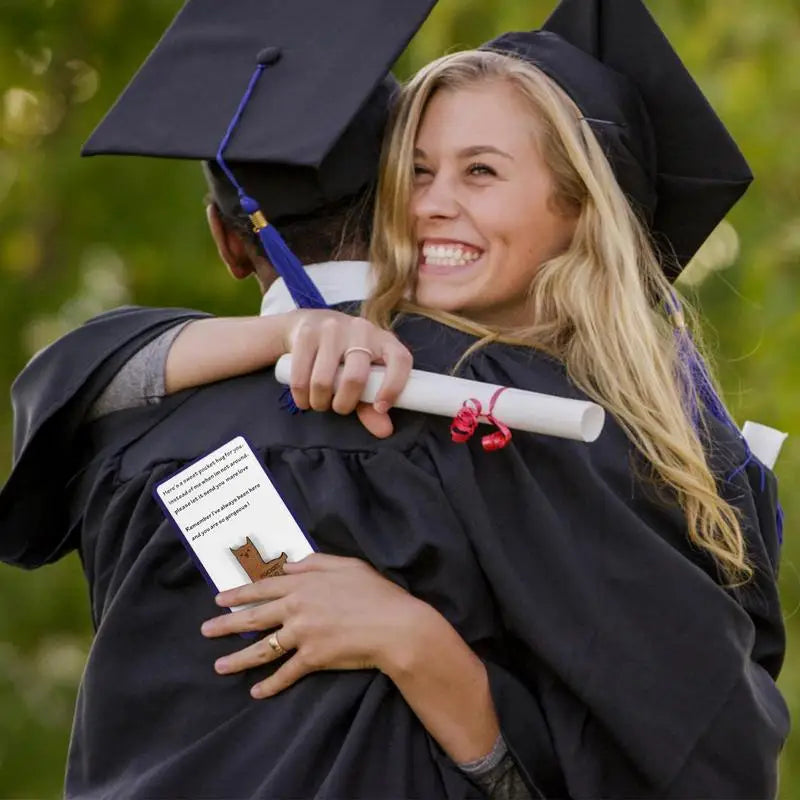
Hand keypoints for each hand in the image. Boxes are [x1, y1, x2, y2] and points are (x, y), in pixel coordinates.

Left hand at [201, 553, 425, 698]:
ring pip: (262, 648)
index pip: (263, 587)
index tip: (219, 598)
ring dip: (238, 659)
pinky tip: (256, 692)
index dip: (239, 593)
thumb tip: (291, 563)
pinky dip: (270, 685)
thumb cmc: (377, 593)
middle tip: (205, 630)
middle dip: (226, 624)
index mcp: (304, 583)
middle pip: (253, 617)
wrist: (395, 626)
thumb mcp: (348, 565)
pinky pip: (286, 673)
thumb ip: (316, 562)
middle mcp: (297, 608)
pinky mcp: (313, 659)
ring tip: (219, 666)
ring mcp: (303, 634)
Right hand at [281, 310, 412, 437]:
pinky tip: (304, 400)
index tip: (380, 408)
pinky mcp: (306, 332)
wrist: (309, 322)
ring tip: (320, 403)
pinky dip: (301, 396)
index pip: (400, 360)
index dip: (393, 387)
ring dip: (320, 402)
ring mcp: (332, 328)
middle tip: (339, 408)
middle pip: (355, 377)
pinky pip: (301, 376)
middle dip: (344, 404)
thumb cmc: (344, 356)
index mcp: (384, 340)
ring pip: (324, 380)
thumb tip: (384, 431)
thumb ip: (372, 405)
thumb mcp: (363, 376)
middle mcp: (361, 330)